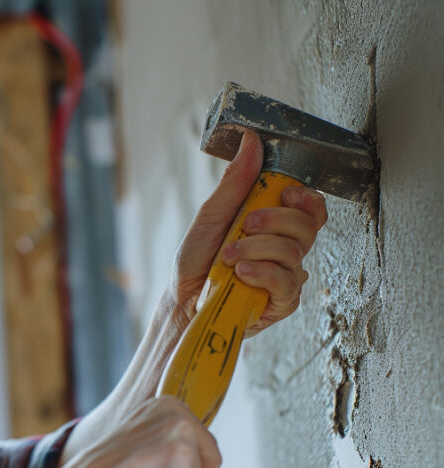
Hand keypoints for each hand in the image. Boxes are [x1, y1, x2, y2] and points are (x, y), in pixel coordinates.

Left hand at [172, 130, 327, 335]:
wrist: (181, 301)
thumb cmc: (196, 261)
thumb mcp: (212, 215)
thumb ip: (235, 182)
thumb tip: (252, 141)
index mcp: (274, 226)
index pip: (310, 207)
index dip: (305, 197)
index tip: (284, 193)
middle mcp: (286, 250)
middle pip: (309, 225)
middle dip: (275, 220)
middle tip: (246, 224)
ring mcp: (287, 276)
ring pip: (295, 252)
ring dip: (256, 248)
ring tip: (228, 255)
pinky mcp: (282, 302)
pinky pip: (287, 281)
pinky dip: (261, 272)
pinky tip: (240, 273)